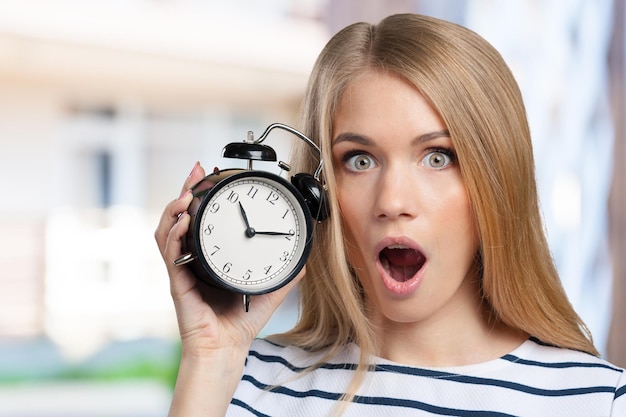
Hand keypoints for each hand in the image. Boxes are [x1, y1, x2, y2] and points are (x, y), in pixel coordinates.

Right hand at [155, 162, 303, 415]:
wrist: (226, 349)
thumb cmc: (241, 322)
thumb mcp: (268, 290)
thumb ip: (285, 276)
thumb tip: (305, 261)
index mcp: (210, 258)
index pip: (202, 220)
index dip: (202, 197)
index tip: (211, 176)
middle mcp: (192, 260)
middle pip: (180, 218)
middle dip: (184, 191)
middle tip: (195, 172)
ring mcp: (183, 270)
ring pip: (167, 231)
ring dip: (173, 209)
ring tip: (185, 194)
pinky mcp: (177, 283)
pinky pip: (169, 254)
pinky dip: (173, 235)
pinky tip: (182, 223)